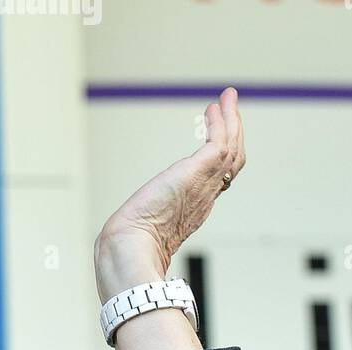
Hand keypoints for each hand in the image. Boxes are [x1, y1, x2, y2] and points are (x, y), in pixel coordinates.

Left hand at [95, 88, 244, 302]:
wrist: (130, 249)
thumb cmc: (128, 247)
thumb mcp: (141, 233)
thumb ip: (141, 230)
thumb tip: (117, 238)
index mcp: (193, 213)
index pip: (218, 181)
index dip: (222, 160)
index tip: (218, 142)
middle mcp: (205, 198)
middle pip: (232, 161)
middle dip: (234, 134)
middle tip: (229, 110)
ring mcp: (205, 184)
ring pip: (232, 147)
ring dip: (232, 120)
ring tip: (228, 98)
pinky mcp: (199, 171)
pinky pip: (220, 140)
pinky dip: (221, 121)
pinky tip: (214, 107)